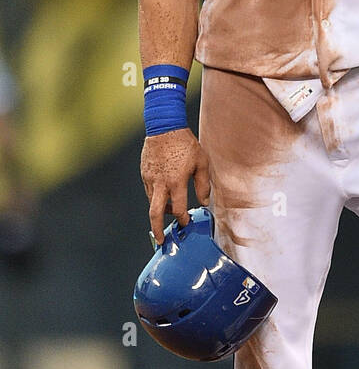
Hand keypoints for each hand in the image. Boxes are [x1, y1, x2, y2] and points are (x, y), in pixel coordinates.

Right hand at [141, 128, 210, 244]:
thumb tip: (204, 202)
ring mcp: (150, 179)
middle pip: (155, 213)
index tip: (187, 223)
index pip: (179, 209)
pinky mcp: (144, 173)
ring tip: (171, 212)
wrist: (164, 126)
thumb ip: (203, 184)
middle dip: (157, 229)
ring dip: (160, 211)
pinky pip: (149, 191)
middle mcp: (160, 183)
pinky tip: (165, 194)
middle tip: (161, 241)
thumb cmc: (185, 144)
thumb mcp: (201, 163)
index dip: (183, 219)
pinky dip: (157, 198)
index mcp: (176, 182)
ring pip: (152, 203)